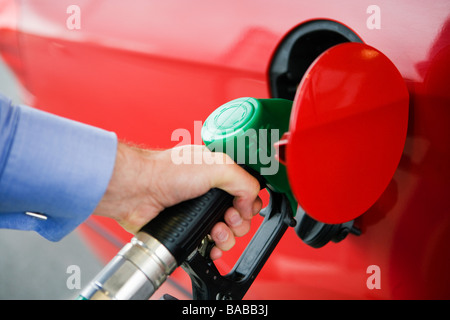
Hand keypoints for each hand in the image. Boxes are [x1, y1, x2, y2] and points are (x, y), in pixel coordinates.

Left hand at [93, 142, 261, 259]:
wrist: (137, 191)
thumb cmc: (166, 171)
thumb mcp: (216, 165)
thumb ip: (244, 181)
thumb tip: (252, 204)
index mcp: (219, 172)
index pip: (247, 189)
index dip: (250, 201)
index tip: (243, 205)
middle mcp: (210, 192)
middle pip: (241, 214)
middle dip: (239, 220)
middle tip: (228, 216)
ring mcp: (199, 212)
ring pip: (228, 232)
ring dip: (228, 236)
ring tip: (216, 230)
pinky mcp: (189, 229)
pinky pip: (211, 244)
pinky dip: (216, 248)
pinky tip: (211, 245)